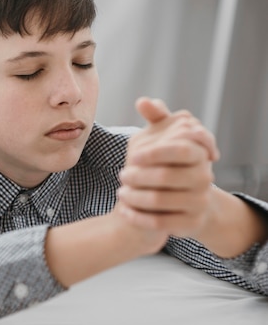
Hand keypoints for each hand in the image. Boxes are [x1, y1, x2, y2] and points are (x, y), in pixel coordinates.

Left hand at [116, 97, 219, 239]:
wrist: (188, 200)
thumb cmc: (171, 162)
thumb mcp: (165, 136)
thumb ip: (156, 117)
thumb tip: (143, 101)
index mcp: (199, 154)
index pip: (180, 150)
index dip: (155, 152)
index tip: (133, 156)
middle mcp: (204, 177)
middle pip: (165, 176)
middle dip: (137, 176)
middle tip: (122, 175)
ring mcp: (199, 202)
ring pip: (159, 200)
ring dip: (134, 196)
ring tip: (121, 192)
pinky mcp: (191, 224)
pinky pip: (159, 223)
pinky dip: (137, 216)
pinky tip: (124, 211)